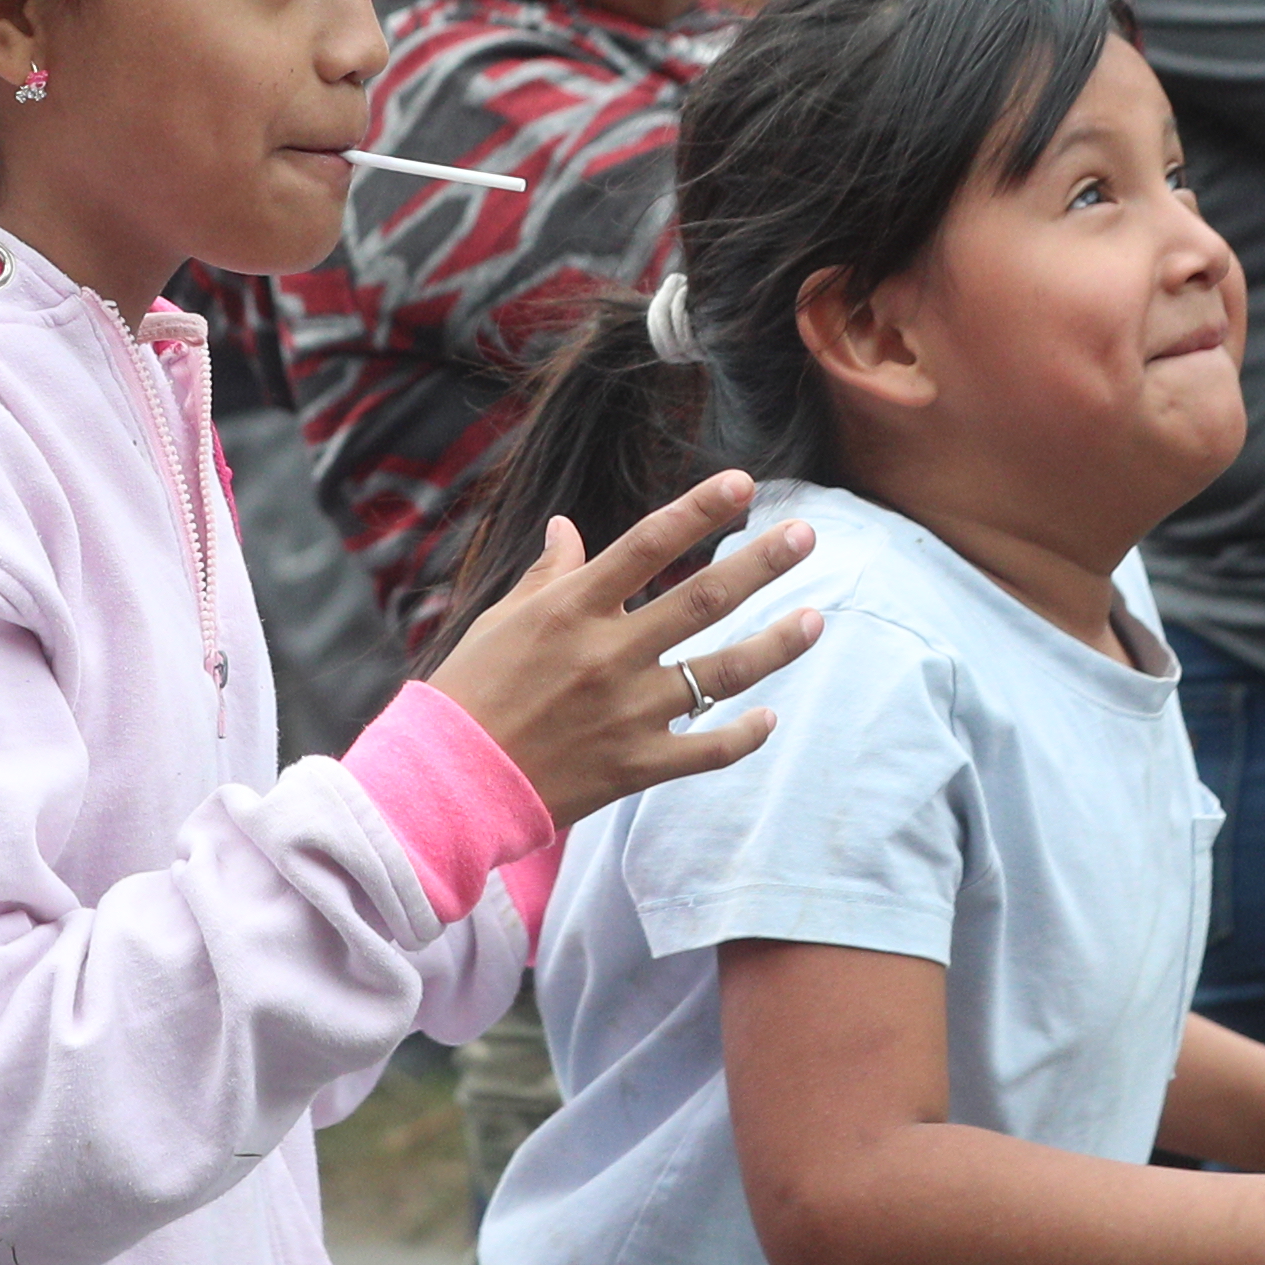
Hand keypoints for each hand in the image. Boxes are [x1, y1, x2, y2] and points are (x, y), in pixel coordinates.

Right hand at [427, 471, 826, 829]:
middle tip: (806, 536)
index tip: (744, 483)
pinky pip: (708, 749)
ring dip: (776, 644)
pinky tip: (770, 716)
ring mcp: (628, 711)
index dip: (701, 509)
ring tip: (816, 619)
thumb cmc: (470, 691)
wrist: (449, 782)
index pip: (650, 543)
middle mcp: (608, 653)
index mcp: (571, 608)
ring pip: (722, 672)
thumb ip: (548, 575)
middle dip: (761, 564)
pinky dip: (744, 734)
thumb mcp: (501, 619)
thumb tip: (567, 528)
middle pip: (703, 599)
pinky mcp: (636, 765)